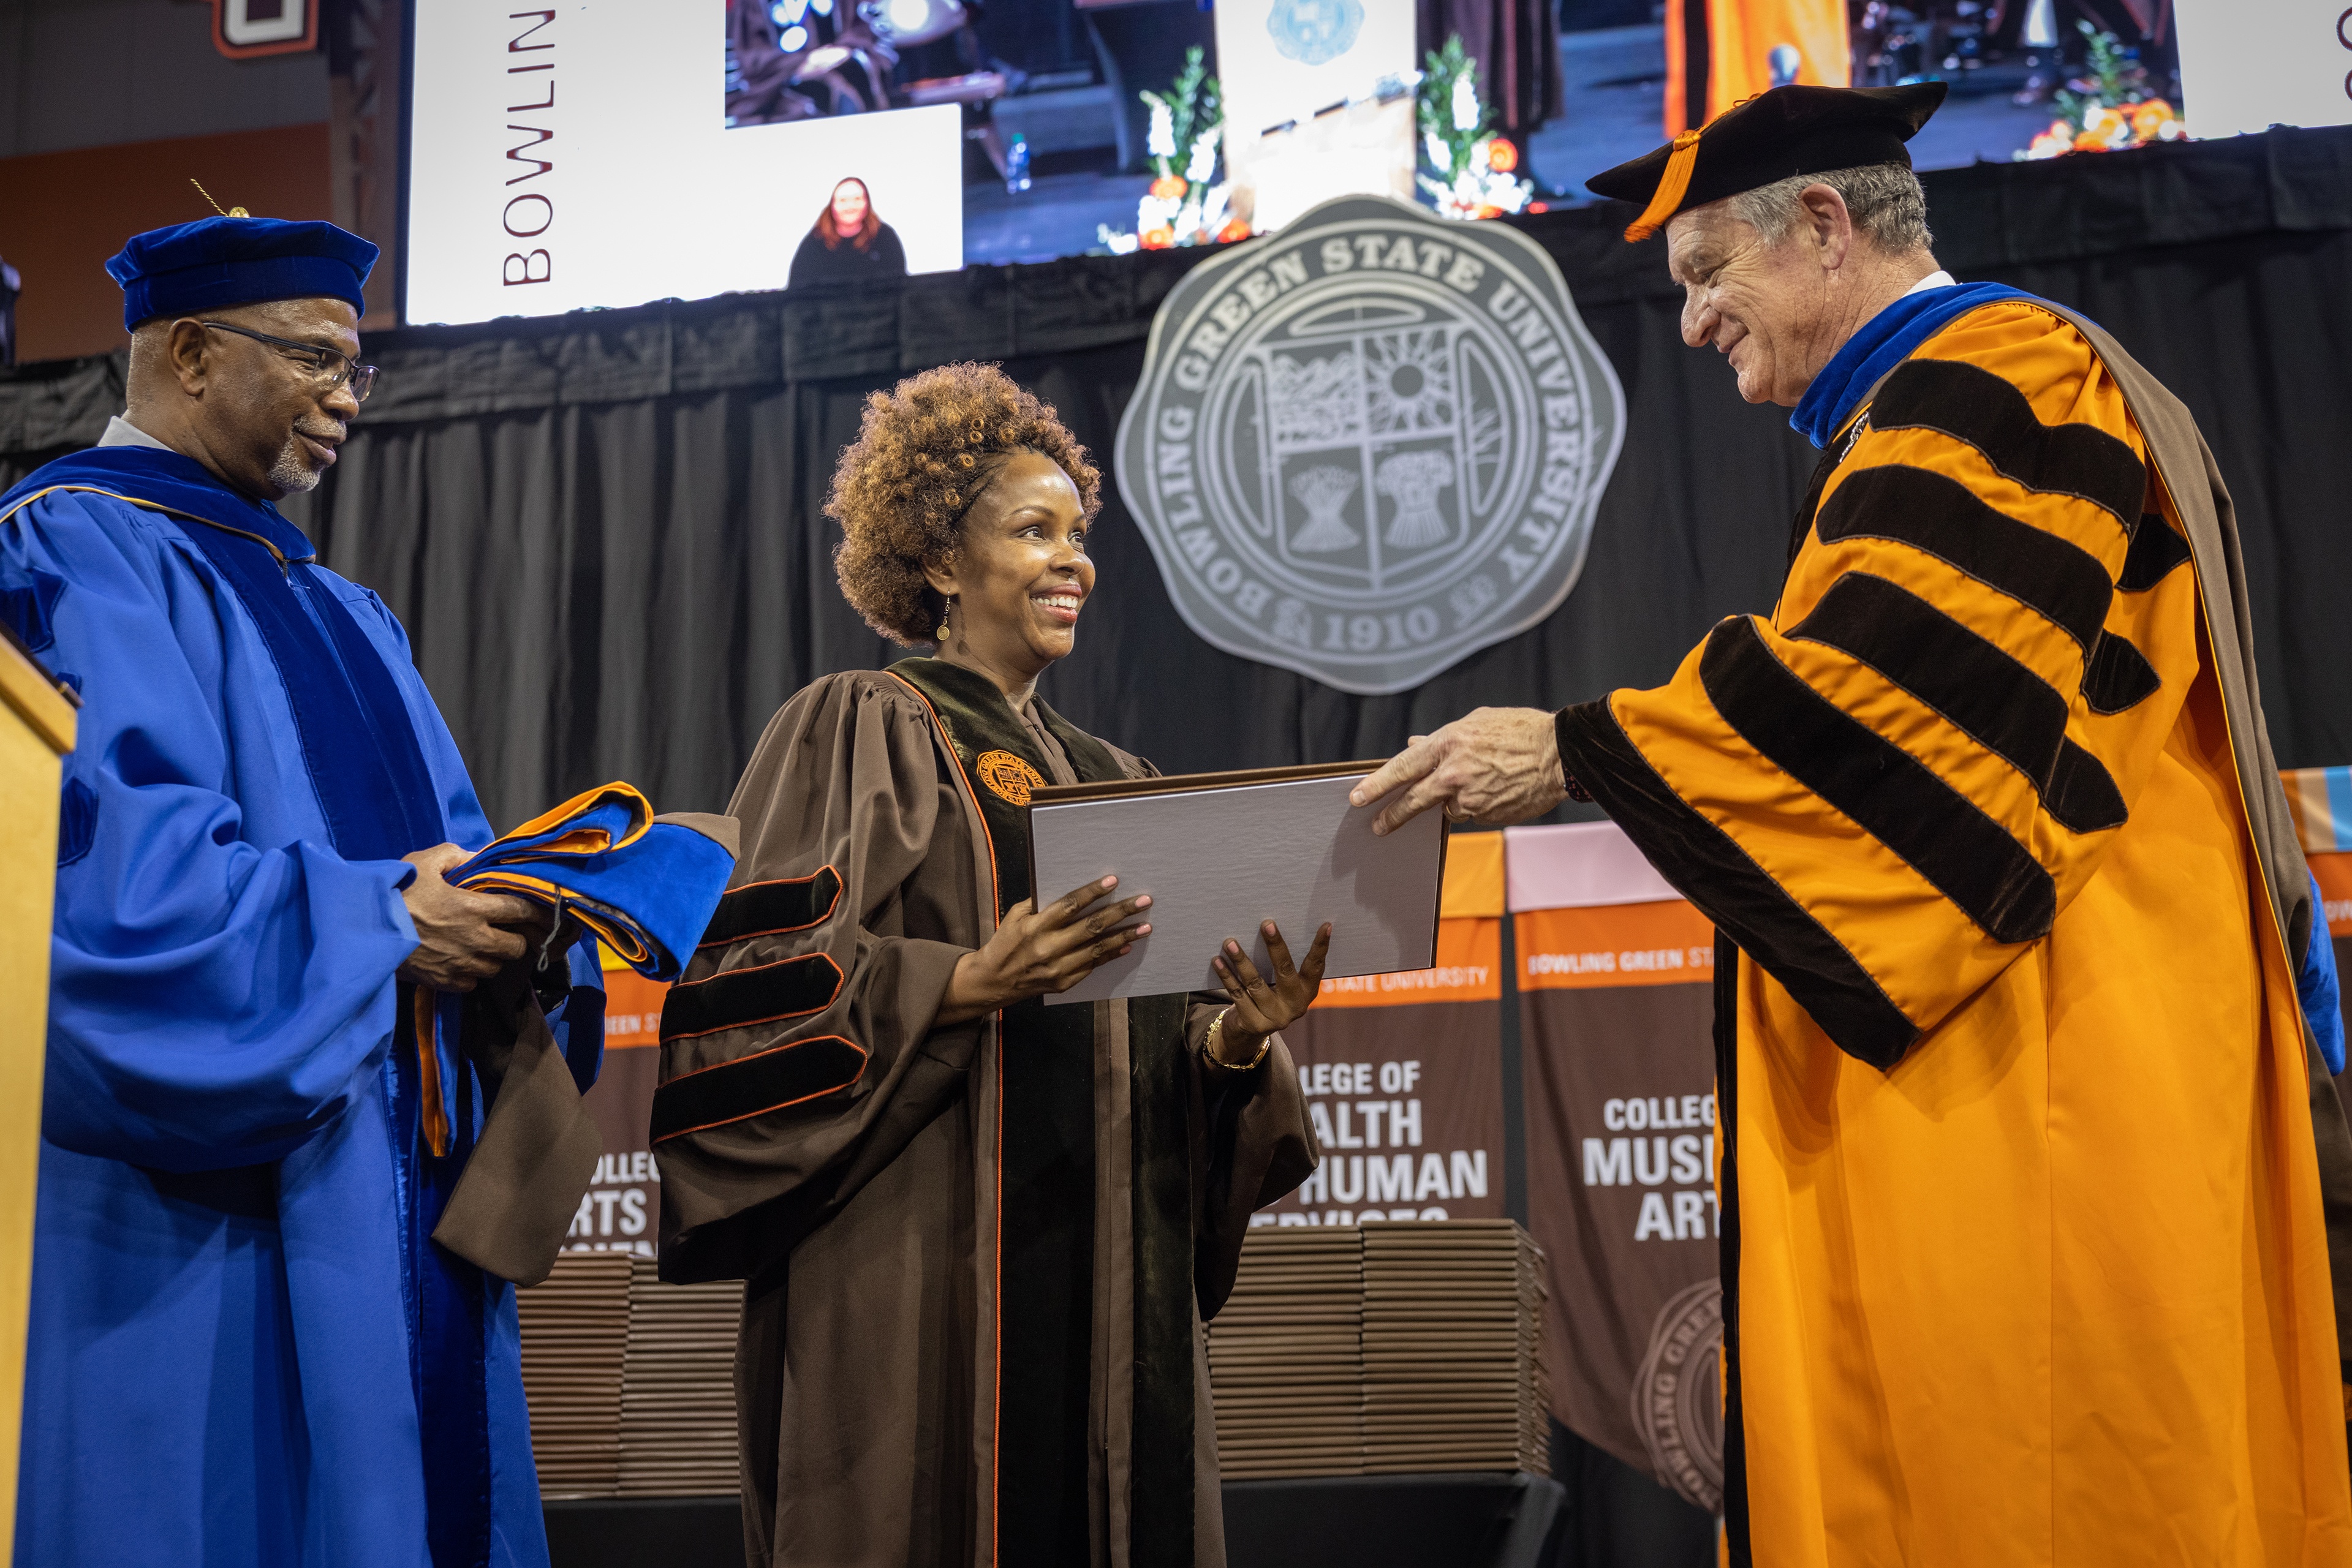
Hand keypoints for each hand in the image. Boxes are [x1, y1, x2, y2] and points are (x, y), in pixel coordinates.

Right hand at [397, 843, 541, 992]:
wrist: (365, 930)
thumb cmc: (396, 894)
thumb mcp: (423, 863)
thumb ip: (455, 856)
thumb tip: (476, 856)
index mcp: (474, 908)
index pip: (520, 911)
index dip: (534, 912)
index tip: (539, 912)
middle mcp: (475, 939)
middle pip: (516, 947)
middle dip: (515, 939)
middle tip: (504, 932)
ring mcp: (461, 964)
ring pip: (496, 968)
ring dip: (493, 958)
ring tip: (480, 947)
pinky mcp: (445, 982)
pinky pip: (472, 984)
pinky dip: (471, 976)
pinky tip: (460, 962)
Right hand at [937, 875, 1152, 1025]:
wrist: (993, 981)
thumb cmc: (1006, 942)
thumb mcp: (1016, 916)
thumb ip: (1041, 903)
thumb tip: (1072, 889)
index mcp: (1035, 926)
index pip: (1070, 905)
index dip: (1093, 892)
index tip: (1113, 880)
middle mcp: (1048, 947)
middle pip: (1091, 926)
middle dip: (1120, 912)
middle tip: (1144, 901)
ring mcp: (1058, 967)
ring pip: (1098, 948)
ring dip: (1124, 935)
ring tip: (1145, 925)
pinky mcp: (1064, 982)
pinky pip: (1093, 966)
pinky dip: (1112, 954)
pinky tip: (1128, 945)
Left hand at [1210, 920, 1332, 1062]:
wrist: (1250, 1031)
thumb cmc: (1268, 995)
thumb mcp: (1282, 985)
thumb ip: (1283, 965)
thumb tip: (1271, 927)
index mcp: (1307, 992)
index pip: (1315, 966)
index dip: (1321, 947)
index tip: (1325, 925)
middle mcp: (1295, 1006)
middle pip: (1285, 971)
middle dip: (1276, 946)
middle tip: (1267, 924)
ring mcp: (1275, 1017)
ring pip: (1255, 983)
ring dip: (1241, 960)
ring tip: (1230, 943)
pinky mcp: (1254, 1023)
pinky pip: (1237, 994)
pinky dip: (1226, 976)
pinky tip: (1217, 961)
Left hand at [1348, 707, 1566, 835]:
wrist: (1561, 754)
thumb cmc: (1520, 731)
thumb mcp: (1476, 723)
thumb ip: (1440, 739)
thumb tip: (1413, 746)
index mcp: (1447, 745)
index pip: (1401, 769)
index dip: (1376, 785)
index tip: (1357, 798)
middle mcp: (1453, 775)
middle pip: (1412, 801)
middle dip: (1391, 815)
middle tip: (1378, 826)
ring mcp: (1470, 799)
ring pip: (1448, 807)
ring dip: (1454, 799)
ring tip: (1484, 780)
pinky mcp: (1487, 816)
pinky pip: (1472, 813)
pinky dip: (1477, 804)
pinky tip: (1497, 788)